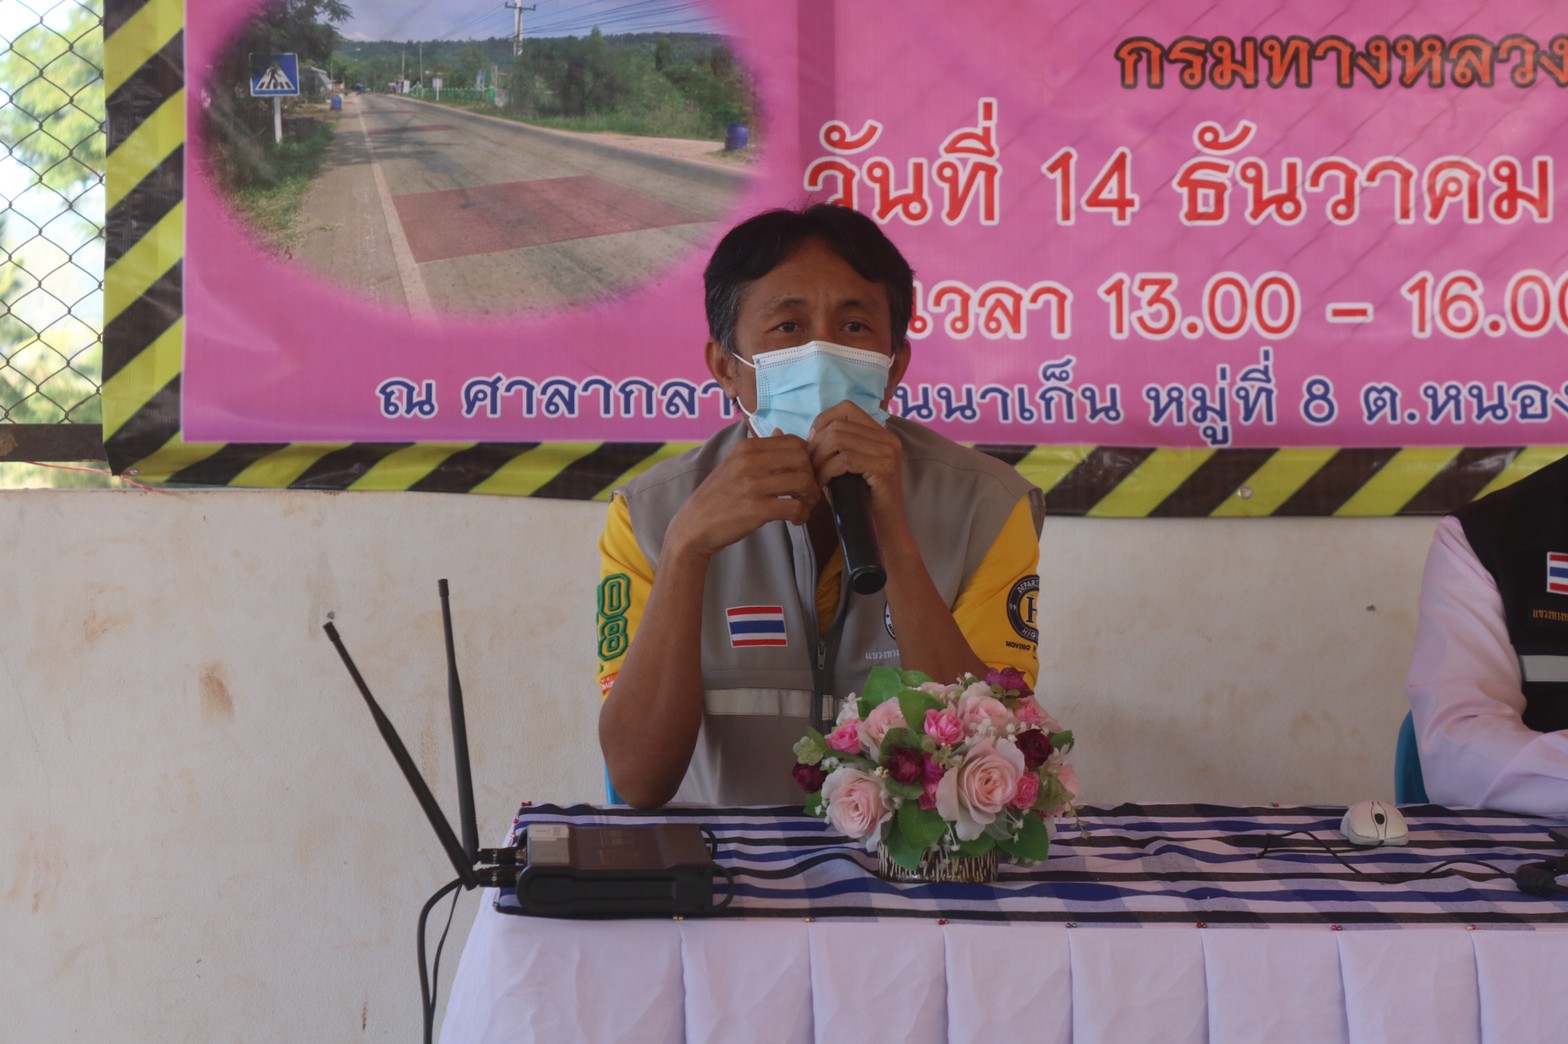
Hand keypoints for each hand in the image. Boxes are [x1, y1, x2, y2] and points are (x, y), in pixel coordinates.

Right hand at [666, 432, 819, 559]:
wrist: (695, 524)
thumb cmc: (718, 496)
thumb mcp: (735, 465)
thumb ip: (760, 451)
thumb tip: (782, 431)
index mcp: (747, 447)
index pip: (794, 442)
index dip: (807, 458)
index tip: (805, 473)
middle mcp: (750, 461)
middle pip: (803, 459)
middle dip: (813, 477)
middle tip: (809, 493)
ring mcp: (753, 484)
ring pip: (804, 482)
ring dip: (811, 497)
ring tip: (804, 506)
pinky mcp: (757, 508)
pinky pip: (795, 507)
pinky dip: (802, 515)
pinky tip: (797, 519)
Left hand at [807, 401, 906, 533]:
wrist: (884, 533)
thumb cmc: (859, 503)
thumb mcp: (843, 469)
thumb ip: (831, 448)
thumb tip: (802, 434)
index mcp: (880, 434)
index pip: (846, 409)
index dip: (822, 422)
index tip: (811, 445)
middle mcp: (888, 438)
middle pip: (838, 425)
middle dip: (815, 445)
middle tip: (808, 467)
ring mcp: (888, 452)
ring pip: (839, 440)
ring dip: (819, 459)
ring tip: (815, 478)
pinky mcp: (884, 468)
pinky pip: (845, 459)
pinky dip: (827, 471)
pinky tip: (822, 485)